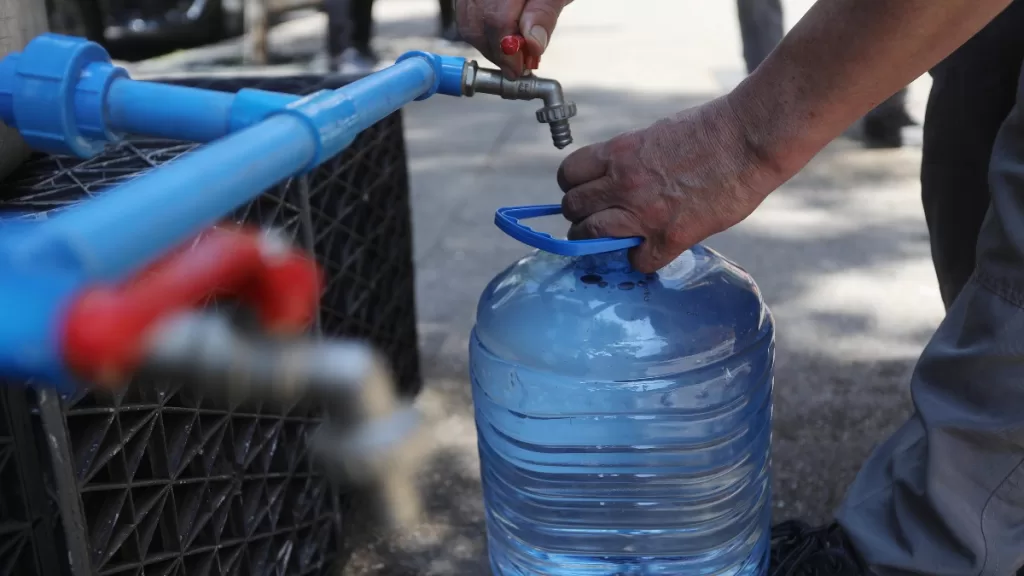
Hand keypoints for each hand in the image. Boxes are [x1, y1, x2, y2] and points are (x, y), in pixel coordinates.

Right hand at [455, 0, 573, 77]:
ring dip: (489, 43)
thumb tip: (532, 46)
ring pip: (468, 22)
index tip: (519, 69)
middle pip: (476, 24)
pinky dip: (482, 29)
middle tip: (517, 65)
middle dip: (497, 52)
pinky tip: (502, 34)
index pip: (497, 20)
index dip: (508, 51)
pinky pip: (465, 13)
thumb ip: (544, 15)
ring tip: (513, 49)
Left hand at [557, 96, 786, 273]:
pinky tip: (651, 250)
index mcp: (619, 153)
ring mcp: (644, 213)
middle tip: (595, 219)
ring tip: (613, 239)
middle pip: (573, 208)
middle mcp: (622, 183)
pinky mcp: (670, 237)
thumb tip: (616, 179)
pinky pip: (638, 262)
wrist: (749, 139)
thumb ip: (629, 160)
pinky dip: (641, 260)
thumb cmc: (711, 130)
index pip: (568, 174)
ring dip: (597, 241)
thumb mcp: (655, 134)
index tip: (586, 192)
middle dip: (580, 215)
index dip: (574, 187)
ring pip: (590, 237)